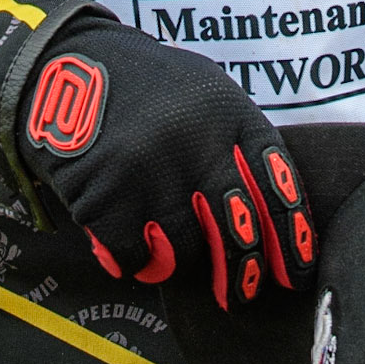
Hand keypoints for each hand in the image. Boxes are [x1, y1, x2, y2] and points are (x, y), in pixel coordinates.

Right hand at [18, 20, 316, 310]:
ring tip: (159, 236)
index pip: (279, 192)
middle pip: (240, 236)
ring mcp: (155, 175)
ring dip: (174, 257)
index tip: (293, 277)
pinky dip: (130, 257)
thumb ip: (239, 146)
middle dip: (243, 276)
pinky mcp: (109, 198)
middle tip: (239, 296)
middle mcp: (201, 147)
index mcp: (232, 119)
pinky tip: (121, 234)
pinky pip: (134, 258)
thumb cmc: (151, 88)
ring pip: (185, 254)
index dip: (292, 242)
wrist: (71, 68)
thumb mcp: (208, 94)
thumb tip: (276, 221)